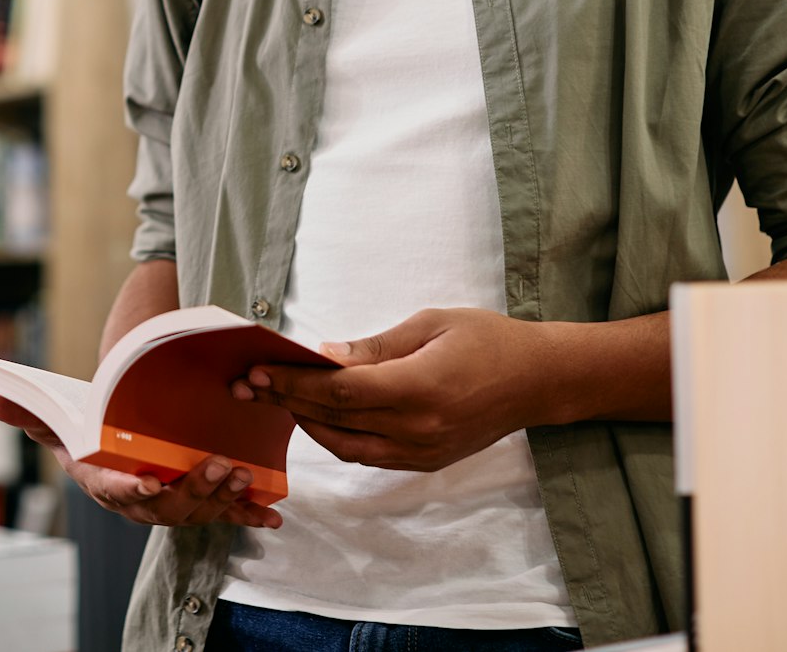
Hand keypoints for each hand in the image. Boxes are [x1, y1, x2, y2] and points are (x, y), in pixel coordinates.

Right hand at [0, 395, 281, 528]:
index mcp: (106, 484)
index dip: (130, 490)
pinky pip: (226, 514)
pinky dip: (250, 516)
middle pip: (166, 505)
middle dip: (193, 488)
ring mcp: (173, 504)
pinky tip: (273, 516)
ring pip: (199, 509)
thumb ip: (31, 413)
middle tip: (218, 464)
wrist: (120, 447)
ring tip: (242, 473)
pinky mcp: (201, 502)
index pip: (116, 491)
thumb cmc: (91, 436)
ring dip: (223, 497)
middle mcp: (141, 502)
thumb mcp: (60, 423)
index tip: (145, 483)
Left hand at [231, 308, 555, 472]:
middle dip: (286, 400)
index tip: (259, 370)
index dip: (294, 382)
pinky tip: (316, 417)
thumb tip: (324, 356)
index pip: (340, 391)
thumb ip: (374, 348)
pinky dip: (336, 438)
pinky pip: (368, 456)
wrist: (538, 380)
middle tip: (247, 384)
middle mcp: (418, 429)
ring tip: (275, 398)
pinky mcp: (426, 462)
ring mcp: (422, 452)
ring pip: (345, 446)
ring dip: (306, 423)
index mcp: (419, 388)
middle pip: (336, 419)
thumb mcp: (429, 325)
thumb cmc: (487, 340)